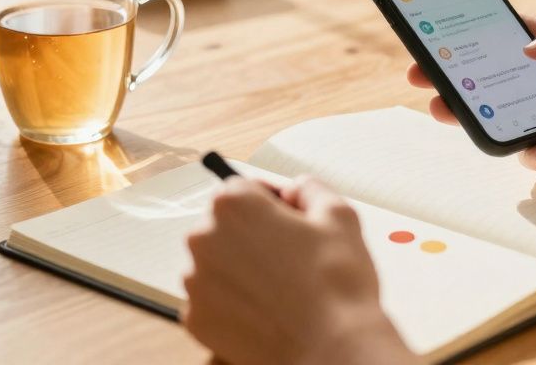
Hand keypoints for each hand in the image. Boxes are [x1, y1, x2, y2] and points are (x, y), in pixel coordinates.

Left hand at [183, 176, 414, 364]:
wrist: (331, 348)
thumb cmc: (336, 283)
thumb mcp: (339, 214)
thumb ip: (310, 188)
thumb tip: (296, 190)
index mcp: (232, 205)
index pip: (243, 187)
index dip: (271, 201)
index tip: (288, 217)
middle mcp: (203, 238)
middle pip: (225, 225)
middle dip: (252, 234)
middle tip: (289, 255)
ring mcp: (196, 282)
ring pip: (217, 262)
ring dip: (241, 267)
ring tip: (281, 285)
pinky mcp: (196, 319)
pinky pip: (213, 299)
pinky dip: (234, 301)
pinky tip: (267, 308)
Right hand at [407, 14, 535, 192]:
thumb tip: (524, 46)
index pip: (508, 37)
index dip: (472, 35)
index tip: (436, 33)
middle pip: (494, 78)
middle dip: (455, 76)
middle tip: (422, 76)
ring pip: (503, 116)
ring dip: (474, 114)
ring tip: (447, 110)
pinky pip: (531, 153)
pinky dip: (528, 151)